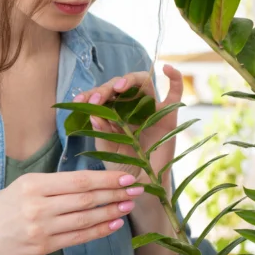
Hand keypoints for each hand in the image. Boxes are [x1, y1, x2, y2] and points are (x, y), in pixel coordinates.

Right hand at [0, 169, 142, 254]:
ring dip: (111, 212)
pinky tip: (114, 224)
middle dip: (114, 193)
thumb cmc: (4, 206)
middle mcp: (38, 206)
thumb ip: (53, 183)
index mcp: (33, 184)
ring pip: (85, 219)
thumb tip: (91, 181)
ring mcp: (41, 228)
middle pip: (85, 199)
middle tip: (136, 189)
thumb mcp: (23, 185)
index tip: (126, 175)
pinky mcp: (43, 247)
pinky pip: (77, 238)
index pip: (77, 180)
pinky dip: (98, 231)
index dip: (105, 178)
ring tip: (128, 205)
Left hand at [72, 64, 184, 192]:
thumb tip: (94, 114)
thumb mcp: (108, 151)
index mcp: (113, 112)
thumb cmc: (123, 168)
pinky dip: (174, 78)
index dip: (91, 95)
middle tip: (96, 98)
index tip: (79, 101)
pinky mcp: (168, 115)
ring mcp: (150, 109)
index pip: (103, 95)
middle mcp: (131, 107)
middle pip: (121, 86)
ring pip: (142, 82)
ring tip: (119, 88)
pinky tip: (167, 68)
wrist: (142, 186)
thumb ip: (102, 134)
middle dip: (106, 88)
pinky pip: (175, 92)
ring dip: (129, 80)